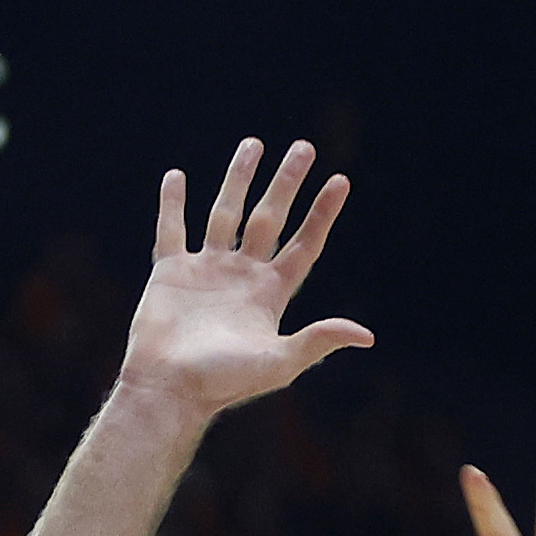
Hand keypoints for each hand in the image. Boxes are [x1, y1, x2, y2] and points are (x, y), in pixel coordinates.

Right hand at [118, 139, 373, 424]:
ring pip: (225, 214)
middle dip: (286, 183)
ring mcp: (205, 271)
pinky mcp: (170, 274)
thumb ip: (318, 341)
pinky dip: (172, 204)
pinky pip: (172, 230)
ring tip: (253, 144)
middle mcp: (240, 277)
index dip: (322, 214)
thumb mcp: (279, 364)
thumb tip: (367, 336)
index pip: (303, 245)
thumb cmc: (223, 384)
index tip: (340, 181)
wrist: (169, 391)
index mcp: (269, 295)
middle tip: (304, 147)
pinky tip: (177, 177)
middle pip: (269, 219)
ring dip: (239, 179)